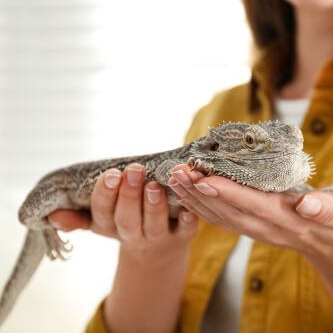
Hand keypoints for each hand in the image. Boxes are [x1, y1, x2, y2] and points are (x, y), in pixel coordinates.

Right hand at [48, 164, 197, 253]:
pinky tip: (188, 205)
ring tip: (154, 185)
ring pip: (154, 226)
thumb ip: (80, 217)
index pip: (102, 213)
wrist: (156, 252)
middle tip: (133, 171)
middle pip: (127, 220)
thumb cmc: (127, 223)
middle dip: (128, 196)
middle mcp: (133, 236)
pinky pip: (187, 231)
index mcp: (111, 227)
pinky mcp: (182, 237)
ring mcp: (159, 238)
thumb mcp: (103, 221)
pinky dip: (188, 220)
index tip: (112, 174)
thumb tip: (53, 215)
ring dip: (153, 206)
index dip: (106, 195)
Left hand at [168, 165, 332, 268]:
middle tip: (176, 173)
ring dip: (194, 200)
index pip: (251, 205)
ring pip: (217, 217)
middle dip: (199, 193)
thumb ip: (327, 211)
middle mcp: (264, 227)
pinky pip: (219, 220)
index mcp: (285, 219)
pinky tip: (185, 196)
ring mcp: (253, 230)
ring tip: (173, 180)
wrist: (331, 245)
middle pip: (226, 211)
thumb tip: (307, 205)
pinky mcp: (248, 228)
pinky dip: (200, 208)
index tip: (202, 179)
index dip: (226, 193)